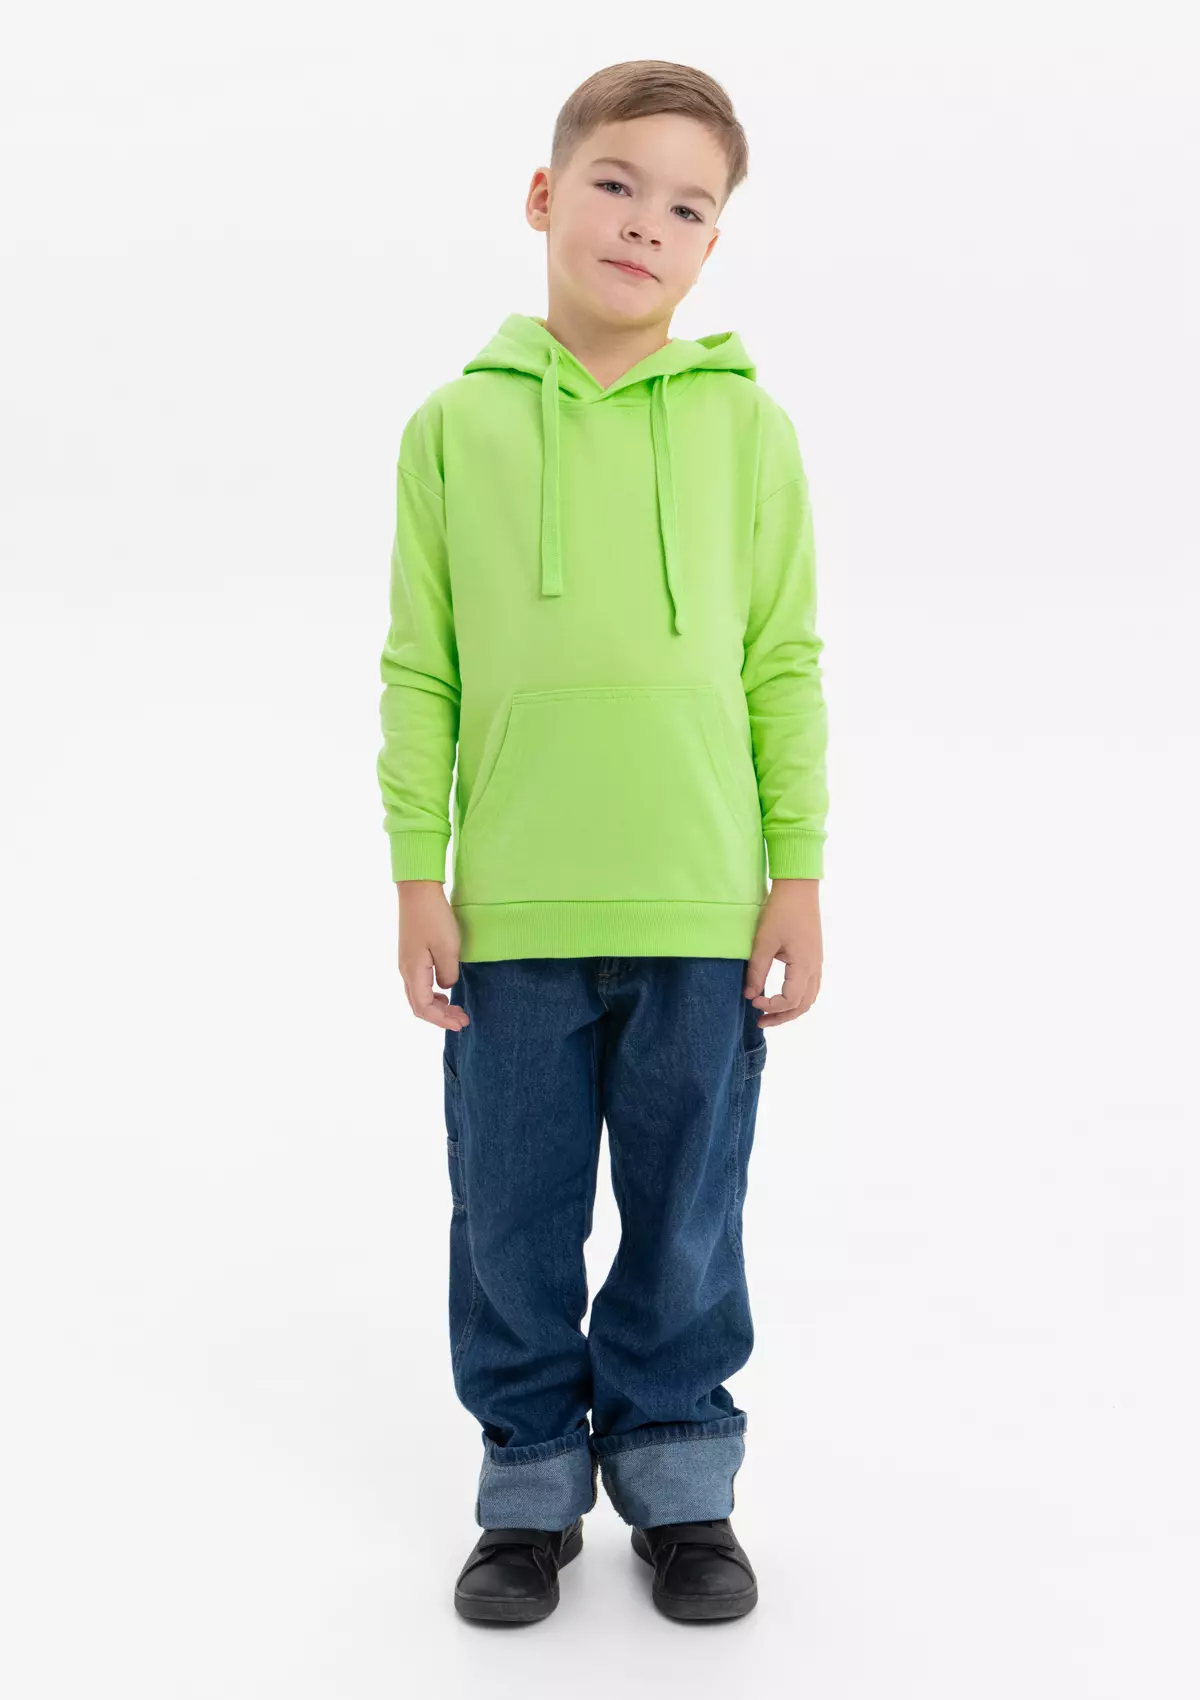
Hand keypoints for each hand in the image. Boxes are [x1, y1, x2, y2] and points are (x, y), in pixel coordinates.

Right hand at [396, 881, 470, 1029]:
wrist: (418, 890)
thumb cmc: (434, 917)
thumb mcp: (448, 948)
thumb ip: (449, 973)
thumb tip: (447, 986)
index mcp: (413, 972)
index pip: (424, 1008)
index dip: (442, 1020)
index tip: (461, 1022)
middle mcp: (405, 970)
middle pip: (419, 1005)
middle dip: (440, 1017)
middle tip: (462, 1020)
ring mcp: (406, 962)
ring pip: (417, 995)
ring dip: (436, 1007)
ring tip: (455, 1009)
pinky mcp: (410, 954)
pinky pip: (419, 983)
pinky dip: (432, 994)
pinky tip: (445, 990)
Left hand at [744, 879, 822, 1026]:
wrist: (799, 889)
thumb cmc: (781, 912)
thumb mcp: (764, 942)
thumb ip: (757, 970)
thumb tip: (749, 994)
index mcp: (804, 966)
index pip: (790, 1001)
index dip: (771, 1006)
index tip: (752, 1000)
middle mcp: (815, 968)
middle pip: (803, 1005)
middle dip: (782, 1017)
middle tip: (760, 1020)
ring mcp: (817, 963)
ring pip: (809, 998)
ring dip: (791, 1009)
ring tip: (770, 1012)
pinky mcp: (814, 957)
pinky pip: (811, 986)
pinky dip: (798, 997)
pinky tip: (782, 995)